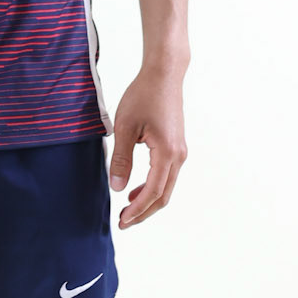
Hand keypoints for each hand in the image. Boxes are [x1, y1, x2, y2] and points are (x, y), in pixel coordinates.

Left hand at [108, 64, 187, 227]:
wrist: (164, 75)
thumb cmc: (143, 96)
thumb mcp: (125, 127)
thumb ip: (121, 159)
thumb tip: (117, 188)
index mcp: (166, 153)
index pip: (152, 192)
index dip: (137, 210)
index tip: (122, 220)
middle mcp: (178, 155)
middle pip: (163, 196)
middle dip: (143, 212)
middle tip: (123, 222)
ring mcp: (179, 151)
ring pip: (166, 187)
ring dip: (148, 201)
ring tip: (127, 209)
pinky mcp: (176, 146)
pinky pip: (166, 175)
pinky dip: (152, 187)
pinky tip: (136, 189)